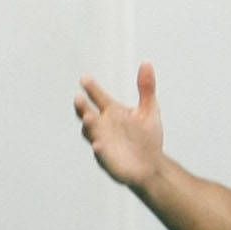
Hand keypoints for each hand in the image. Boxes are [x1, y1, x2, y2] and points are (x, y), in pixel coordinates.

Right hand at [74, 63, 167, 190]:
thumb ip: (146, 88)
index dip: (92, 88)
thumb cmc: (147, 138)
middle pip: (88, 114)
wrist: (152, 166)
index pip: (99, 97)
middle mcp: (104, 126)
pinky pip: (101, 155)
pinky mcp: (108, 160)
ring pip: (91, 134)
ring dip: (89, 127)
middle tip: (78, 98)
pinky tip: (98, 145)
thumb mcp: (149, 110)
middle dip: (82, 107)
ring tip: (89, 118)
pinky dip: (99, 150)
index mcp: (112, 112)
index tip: (85, 78)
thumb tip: (146, 63)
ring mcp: (104, 142)